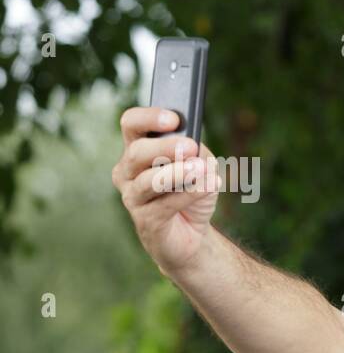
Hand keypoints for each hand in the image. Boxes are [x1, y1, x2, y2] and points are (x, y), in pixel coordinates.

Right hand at [112, 106, 222, 277]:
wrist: (193, 233)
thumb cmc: (192, 192)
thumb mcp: (201, 165)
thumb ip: (197, 152)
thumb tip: (194, 145)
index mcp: (138, 149)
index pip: (132, 124)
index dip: (149, 118)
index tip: (174, 119)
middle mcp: (127, 171)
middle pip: (137, 152)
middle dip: (164, 148)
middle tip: (191, 146)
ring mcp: (133, 197)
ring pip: (148, 181)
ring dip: (177, 173)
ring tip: (201, 169)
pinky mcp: (145, 220)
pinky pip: (164, 205)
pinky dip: (188, 194)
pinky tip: (208, 187)